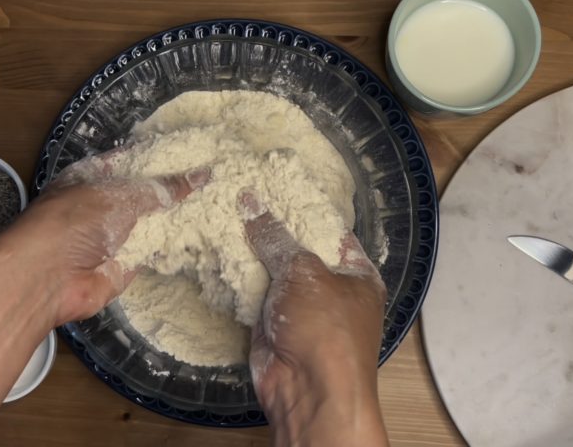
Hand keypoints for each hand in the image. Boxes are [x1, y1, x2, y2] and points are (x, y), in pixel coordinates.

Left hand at [0, 151, 207, 326]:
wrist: (48, 278)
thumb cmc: (73, 223)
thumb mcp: (119, 195)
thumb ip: (160, 188)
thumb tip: (200, 175)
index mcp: (92, 177)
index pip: (132, 161)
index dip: (160, 156)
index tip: (193, 150)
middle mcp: (103, 204)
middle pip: (144, 193)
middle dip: (173, 187)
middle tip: (211, 175)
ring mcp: (114, 235)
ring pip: (152, 221)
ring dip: (177, 215)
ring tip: (216, 198)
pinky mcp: (126, 263)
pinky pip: (154, 248)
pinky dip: (175, 242)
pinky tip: (204, 229)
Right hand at [239, 190, 388, 446]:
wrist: (309, 391)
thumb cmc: (325, 327)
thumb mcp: (303, 272)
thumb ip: (275, 237)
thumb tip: (249, 201)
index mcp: (355, 273)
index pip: (328, 229)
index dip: (301, 206)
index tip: (273, 183)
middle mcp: (330, 289)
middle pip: (295, 250)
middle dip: (269, 229)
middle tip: (239, 194)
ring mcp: (300, 309)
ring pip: (271, 273)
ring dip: (249, 253)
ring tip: (222, 214)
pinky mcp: (272, 326)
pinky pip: (254, 294)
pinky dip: (236, 278)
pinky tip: (216, 250)